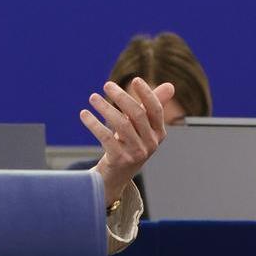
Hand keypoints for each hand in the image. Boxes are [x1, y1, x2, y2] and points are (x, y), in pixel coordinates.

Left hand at [80, 77, 174, 207]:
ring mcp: (136, 153)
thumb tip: (170, 86)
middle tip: (107, 85)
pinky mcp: (120, 160)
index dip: (147, 94)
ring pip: (122, 125)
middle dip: (122, 97)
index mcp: (158, 133)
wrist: (116, 176)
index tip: (135, 79)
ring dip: (105, 108)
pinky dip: (94, 124)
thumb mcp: (141, 127)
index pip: (156, 110)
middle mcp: (150, 144)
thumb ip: (152, 107)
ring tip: (93, 97)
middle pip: (138, 115)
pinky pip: (106, 138)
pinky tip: (84, 114)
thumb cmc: (129, 145)